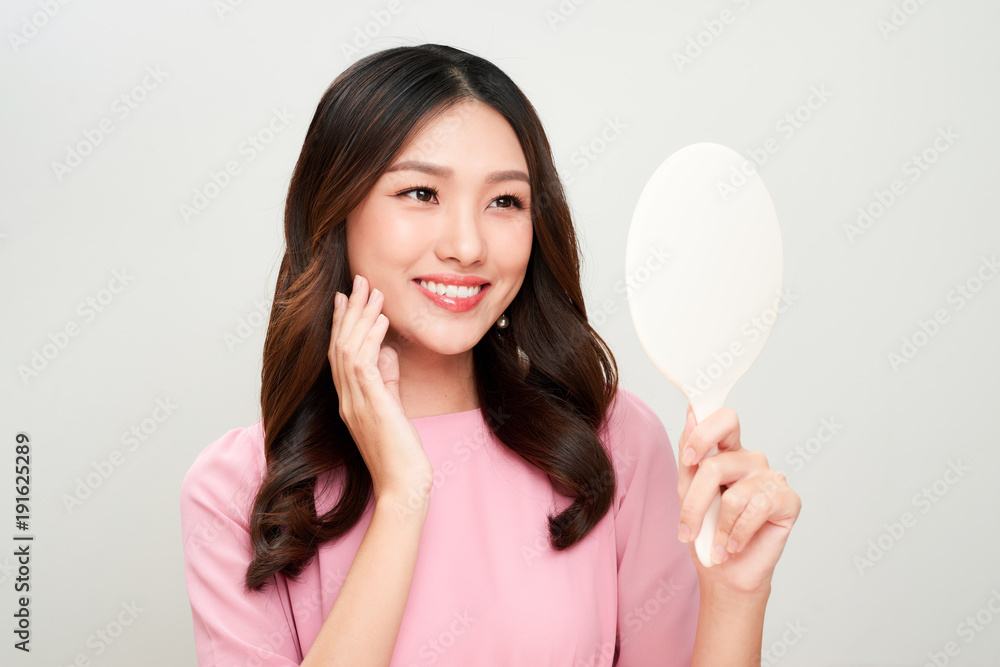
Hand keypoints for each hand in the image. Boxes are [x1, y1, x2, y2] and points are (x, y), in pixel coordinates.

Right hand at [329, 274, 432, 506]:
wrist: (403, 487)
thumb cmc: (401, 455)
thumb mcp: (393, 411)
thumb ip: (388, 382)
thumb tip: (388, 354)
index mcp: (350, 402)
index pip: (340, 355)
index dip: (343, 324)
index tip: (347, 298)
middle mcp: (347, 400)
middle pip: (340, 346)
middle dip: (350, 311)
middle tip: (359, 282)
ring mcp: (355, 403)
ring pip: (348, 349)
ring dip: (361, 317)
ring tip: (373, 291)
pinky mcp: (370, 406)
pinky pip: (363, 364)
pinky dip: (370, 338)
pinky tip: (381, 319)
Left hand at [676, 404, 800, 593]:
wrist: (726, 573)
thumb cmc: (707, 533)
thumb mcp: (688, 494)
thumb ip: (690, 457)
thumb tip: (691, 415)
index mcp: (727, 451)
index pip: (722, 419)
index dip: (704, 430)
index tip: (689, 458)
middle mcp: (750, 459)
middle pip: (717, 463)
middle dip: (695, 503)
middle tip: (687, 529)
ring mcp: (772, 477)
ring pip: (733, 495)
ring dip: (718, 529)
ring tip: (718, 545)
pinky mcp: (788, 499)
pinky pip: (756, 510)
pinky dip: (738, 534)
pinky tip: (735, 545)